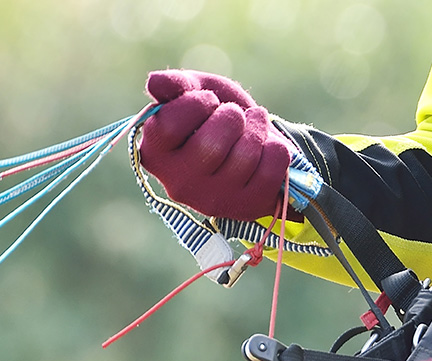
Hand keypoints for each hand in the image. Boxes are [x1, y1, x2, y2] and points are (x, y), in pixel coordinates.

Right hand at [140, 70, 294, 220]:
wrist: (251, 146)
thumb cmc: (216, 116)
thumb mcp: (196, 93)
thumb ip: (176, 85)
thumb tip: (155, 83)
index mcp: (155, 154)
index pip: (169, 125)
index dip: (197, 103)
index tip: (209, 100)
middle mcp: (178, 184)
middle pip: (211, 144)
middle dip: (231, 117)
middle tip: (234, 115)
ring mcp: (213, 200)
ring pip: (245, 156)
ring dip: (257, 129)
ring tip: (253, 126)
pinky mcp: (246, 207)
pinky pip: (272, 168)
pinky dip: (276, 148)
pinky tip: (266, 149)